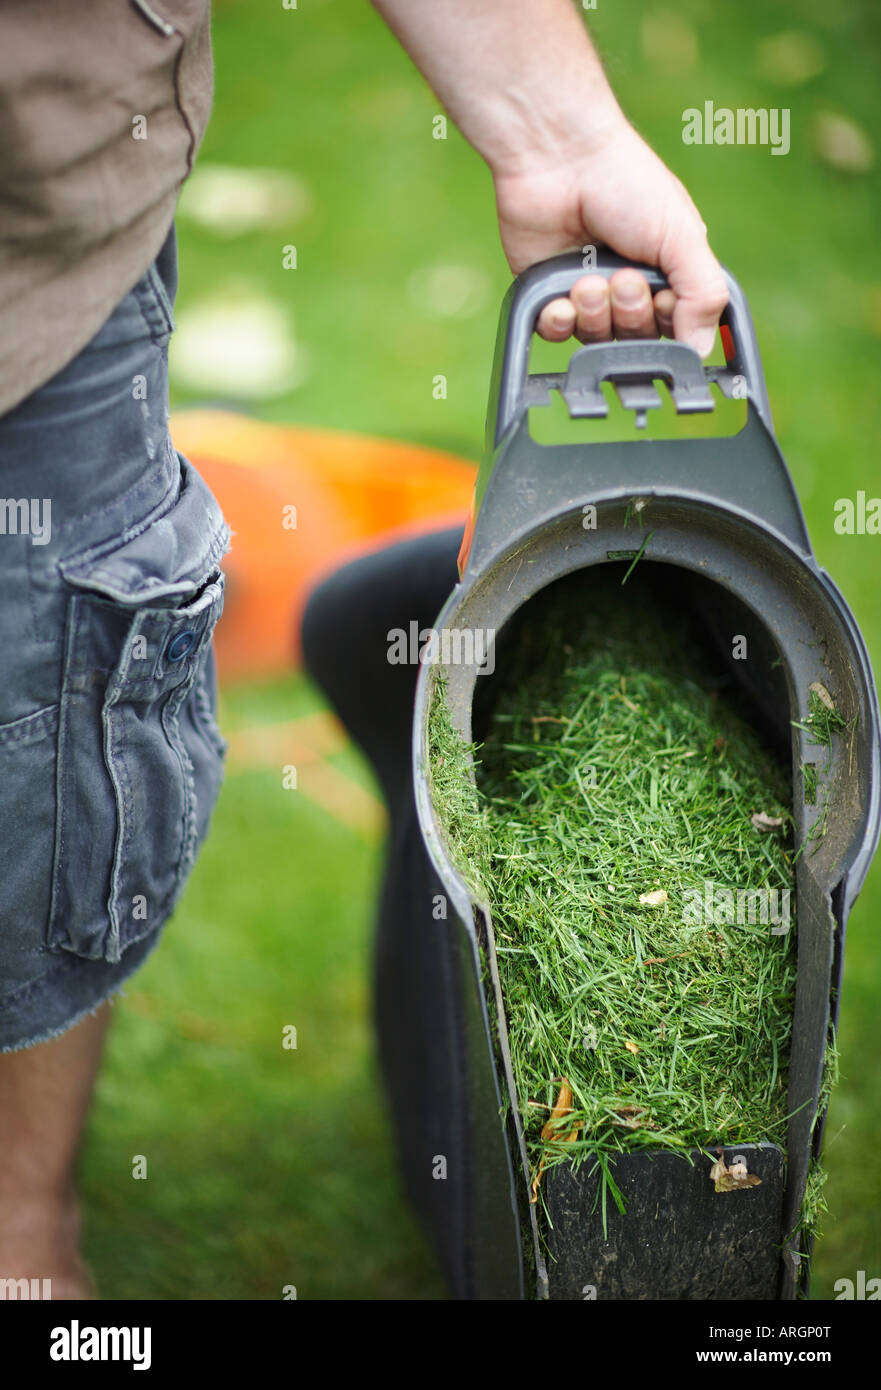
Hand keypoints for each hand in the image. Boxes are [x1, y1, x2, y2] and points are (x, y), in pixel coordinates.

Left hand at [493, 115, 728, 356]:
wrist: (559, 158)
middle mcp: (628, 288)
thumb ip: (704, 293)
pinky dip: (559, 322)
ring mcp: (586, 293)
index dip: (667, 322)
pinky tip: (561, 299)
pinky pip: (556, 334)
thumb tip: (702, 350)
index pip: (675, 330)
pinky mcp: (547, 294)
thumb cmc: (626, 182)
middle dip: (629, 312)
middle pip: (635, 340)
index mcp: (667, 273)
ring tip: (586, 278)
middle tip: (620, 276)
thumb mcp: (683, 236)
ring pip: (595, 339)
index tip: (662, 295)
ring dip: (594, 313)